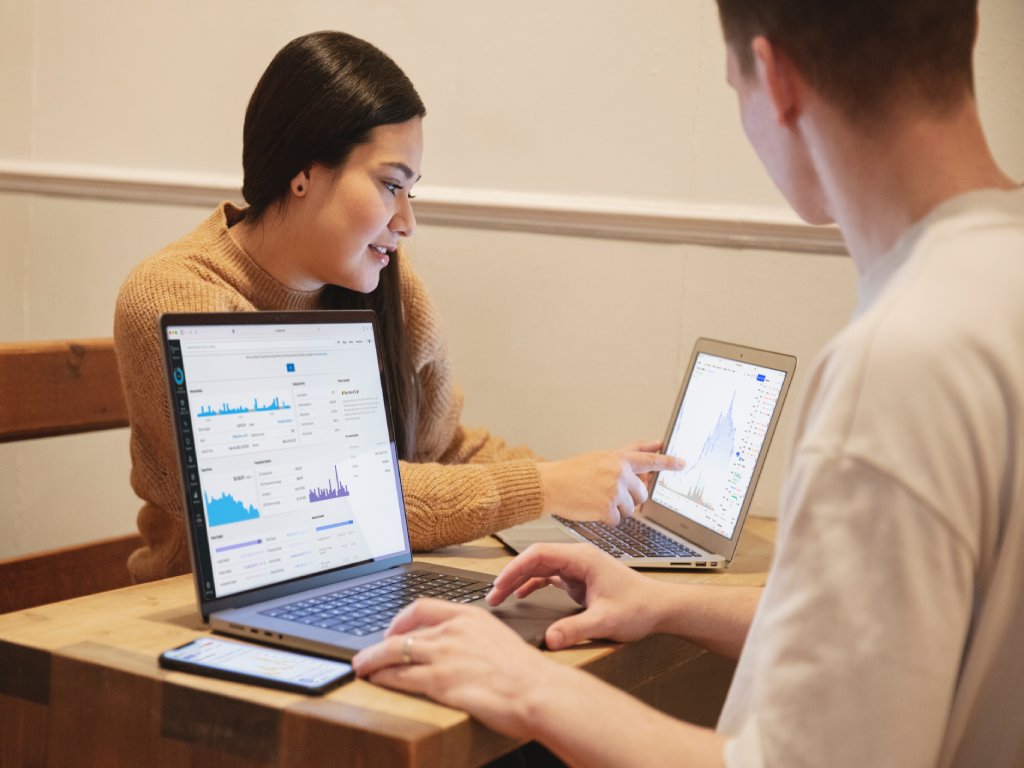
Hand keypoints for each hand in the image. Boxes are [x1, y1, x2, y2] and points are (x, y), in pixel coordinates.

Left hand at [352, 599, 569, 739]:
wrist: (539, 691)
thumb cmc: (527, 673)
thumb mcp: (500, 640)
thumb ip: (475, 639)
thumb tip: (463, 648)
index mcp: (469, 616)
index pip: (424, 606)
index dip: (402, 618)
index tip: (394, 629)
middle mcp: (453, 631)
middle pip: (402, 631)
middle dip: (379, 642)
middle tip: (367, 652)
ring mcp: (444, 656)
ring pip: (395, 653)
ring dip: (373, 661)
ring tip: (361, 667)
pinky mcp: (440, 681)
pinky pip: (400, 677)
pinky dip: (383, 677)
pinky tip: (376, 680)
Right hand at [488, 542, 669, 649]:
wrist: (660, 608)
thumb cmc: (639, 607)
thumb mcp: (605, 621)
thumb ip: (575, 629)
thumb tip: (549, 639)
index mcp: (582, 558)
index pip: (539, 554)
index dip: (515, 568)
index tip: (499, 585)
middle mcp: (578, 558)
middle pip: (535, 559)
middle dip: (512, 575)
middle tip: (493, 595)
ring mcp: (578, 568)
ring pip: (540, 567)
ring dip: (520, 580)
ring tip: (501, 596)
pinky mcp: (580, 579)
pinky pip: (549, 577)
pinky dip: (533, 584)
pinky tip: (521, 595)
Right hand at [537, 441, 683, 524]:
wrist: (551, 484)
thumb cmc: (570, 472)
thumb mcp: (599, 458)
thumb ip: (623, 459)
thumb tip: (644, 459)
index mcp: (618, 458)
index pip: (650, 459)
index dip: (668, 462)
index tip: (682, 463)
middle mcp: (619, 472)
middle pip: (642, 492)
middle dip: (630, 497)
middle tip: (610, 494)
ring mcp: (614, 490)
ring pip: (630, 509)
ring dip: (616, 508)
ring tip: (595, 499)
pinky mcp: (607, 507)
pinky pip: (616, 520)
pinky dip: (605, 518)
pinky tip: (591, 508)